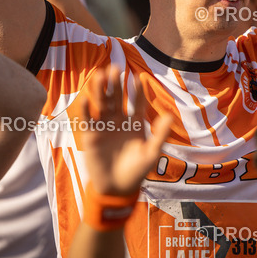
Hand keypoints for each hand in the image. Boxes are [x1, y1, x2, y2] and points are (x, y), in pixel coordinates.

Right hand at [78, 66, 171, 196]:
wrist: (117, 188)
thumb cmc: (137, 171)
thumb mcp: (151, 153)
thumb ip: (160, 134)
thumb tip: (170, 115)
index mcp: (135, 123)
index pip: (137, 102)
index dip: (138, 91)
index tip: (138, 77)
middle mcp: (119, 121)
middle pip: (117, 98)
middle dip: (116, 84)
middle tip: (115, 68)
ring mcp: (105, 127)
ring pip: (102, 104)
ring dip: (100, 91)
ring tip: (100, 75)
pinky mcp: (92, 135)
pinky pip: (88, 120)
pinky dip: (87, 110)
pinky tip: (86, 99)